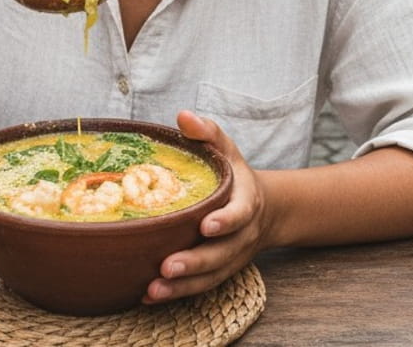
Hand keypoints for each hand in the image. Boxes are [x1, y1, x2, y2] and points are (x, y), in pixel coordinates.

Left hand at [142, 111, 270, 304]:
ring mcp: (232, 257)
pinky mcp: (220, 271)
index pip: (240, 214)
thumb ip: (208, 134)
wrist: (265, 210)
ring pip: (210, 277)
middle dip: (195, 263)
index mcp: (246, 202)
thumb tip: (183, 116)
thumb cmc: (235, 175)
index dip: (226, 221)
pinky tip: (147, 297)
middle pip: (221, 254)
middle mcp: (242, 235)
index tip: (206, 226)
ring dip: (182, 286)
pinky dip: (176, 294)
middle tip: (167, 267)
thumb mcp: (227, 150)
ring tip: (152, 290)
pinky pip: (200, 287)